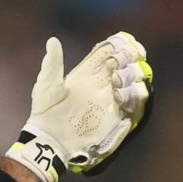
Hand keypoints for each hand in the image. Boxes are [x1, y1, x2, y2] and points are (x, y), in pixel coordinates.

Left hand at [5, 33, 152, 181]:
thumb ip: (52, 64)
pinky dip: (135, 97)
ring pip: (136, 81)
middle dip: (128, 59)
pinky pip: (136, 105)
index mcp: (89, 72)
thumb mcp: (46, 86)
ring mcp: (113, 100)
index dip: (119, 45)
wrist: (50, 141)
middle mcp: (104, 84)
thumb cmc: (46, 113)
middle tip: (118, 62)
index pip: (110, 52)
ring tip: (117, 81)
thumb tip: (52, 41)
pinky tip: (121, 96)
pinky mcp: (117, 117)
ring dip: (132, 76)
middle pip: (127, 64)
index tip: (119, 44)